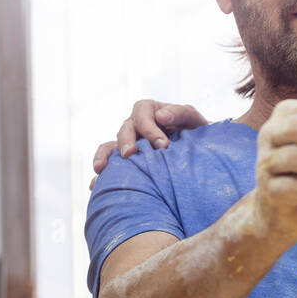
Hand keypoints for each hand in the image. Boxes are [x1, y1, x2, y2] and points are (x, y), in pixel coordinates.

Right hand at [90, 99, 207, 188]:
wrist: (201, 154)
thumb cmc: (197, 134)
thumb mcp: (194, 120)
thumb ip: (181, 112)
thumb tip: (161, 115)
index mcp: (151, 112)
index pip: (142, 112)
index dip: (149, 127)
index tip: (162, 145)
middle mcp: (136, 126)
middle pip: (124, 129)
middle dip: (126, 141)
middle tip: (131, 154)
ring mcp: (129, 144)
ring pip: (111, 145)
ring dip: (105, 156)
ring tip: (101, 168)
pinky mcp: (126, 162)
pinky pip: (109, 165)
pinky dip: (101, 174)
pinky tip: (95, 185)